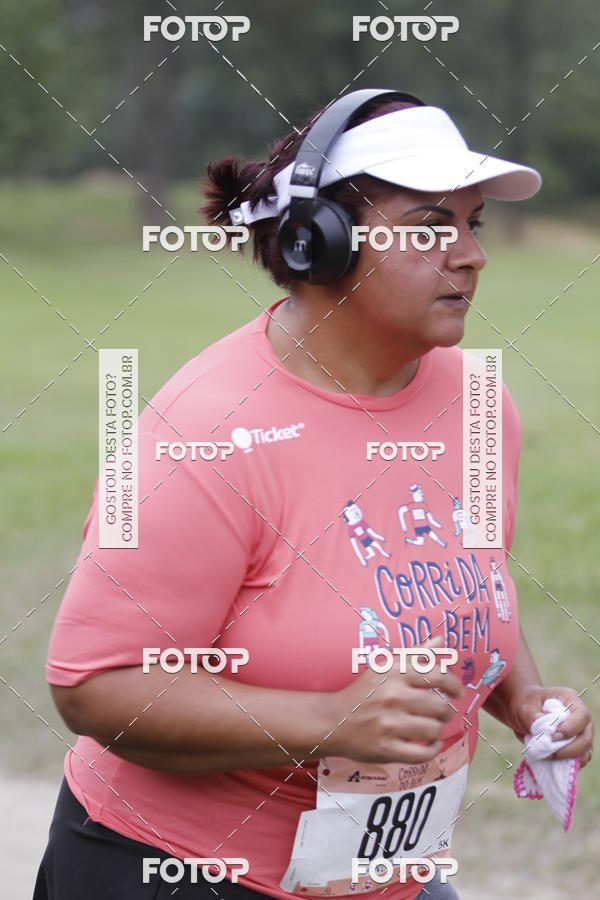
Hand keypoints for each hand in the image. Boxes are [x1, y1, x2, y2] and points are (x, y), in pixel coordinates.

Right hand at [328, 637, 463, 764]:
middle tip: (441, 714)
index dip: (454, 685)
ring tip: (430, 728)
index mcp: (395, 673)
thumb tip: (441, 640)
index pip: (438, 676)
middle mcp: (393, 696)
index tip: (457, 693)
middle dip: (445, 712)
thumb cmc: (365, 692)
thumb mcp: (386, 667)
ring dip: (437, 731)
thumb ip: (416, 654)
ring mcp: (390, 724)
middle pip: (440, 707)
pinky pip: (424, 753)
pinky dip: (432, 750)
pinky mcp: (387, 749)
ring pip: (434, 731)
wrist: (334, 720)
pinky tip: (428, 745)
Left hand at [507, 684, 593, 767]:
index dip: (571, 729)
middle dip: (571, 749)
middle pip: (586, 736)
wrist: (521, 712)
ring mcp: (579, 732)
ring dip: (569, 758)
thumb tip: (546, 734)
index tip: (553, 737)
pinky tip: (551, 759)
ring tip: (548, 756)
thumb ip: (534, 719)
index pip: (582, 715)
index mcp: (570, 700)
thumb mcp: (524, 708)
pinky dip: (567, 763)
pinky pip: (578, 758)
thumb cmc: (524, 704)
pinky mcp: (574, 746)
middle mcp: (579, 717)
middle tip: (551, 753)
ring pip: (585, 750)